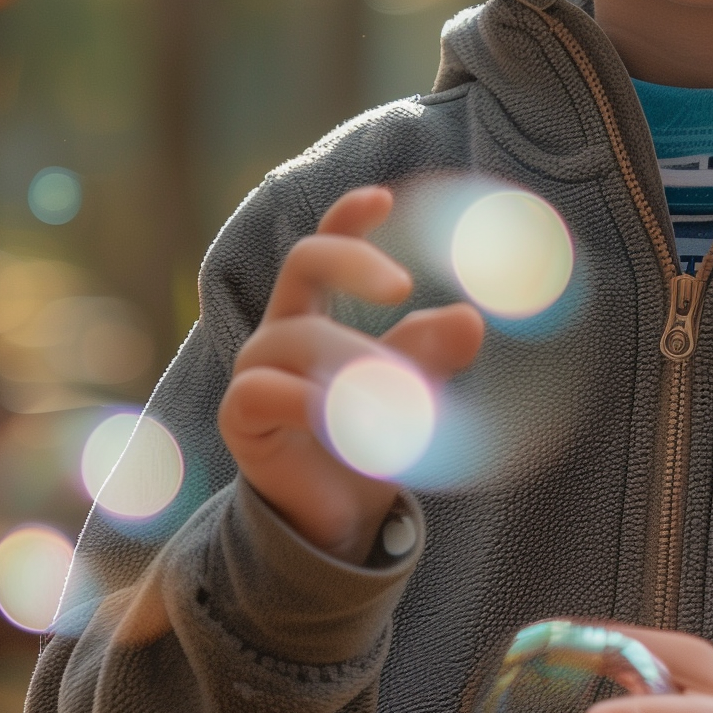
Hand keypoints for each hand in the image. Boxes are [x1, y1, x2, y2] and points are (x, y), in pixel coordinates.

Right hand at [219, 187, 482, 563]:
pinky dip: (309, 401)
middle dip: (353, 263)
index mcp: (315, 311)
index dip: (346, 217)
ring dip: (354, 358)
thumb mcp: (410, 390)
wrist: (334, 516)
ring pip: (300, 336)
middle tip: (402, 286)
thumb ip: (431, 355)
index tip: (384, 197)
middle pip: (303, 263)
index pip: (322, 249)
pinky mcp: (240, 413)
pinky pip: (264, 388)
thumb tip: (472, 319)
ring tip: (399, 394)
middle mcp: (280, 329)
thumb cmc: (369, 437)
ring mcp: (254, 368)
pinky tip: (347, 423)